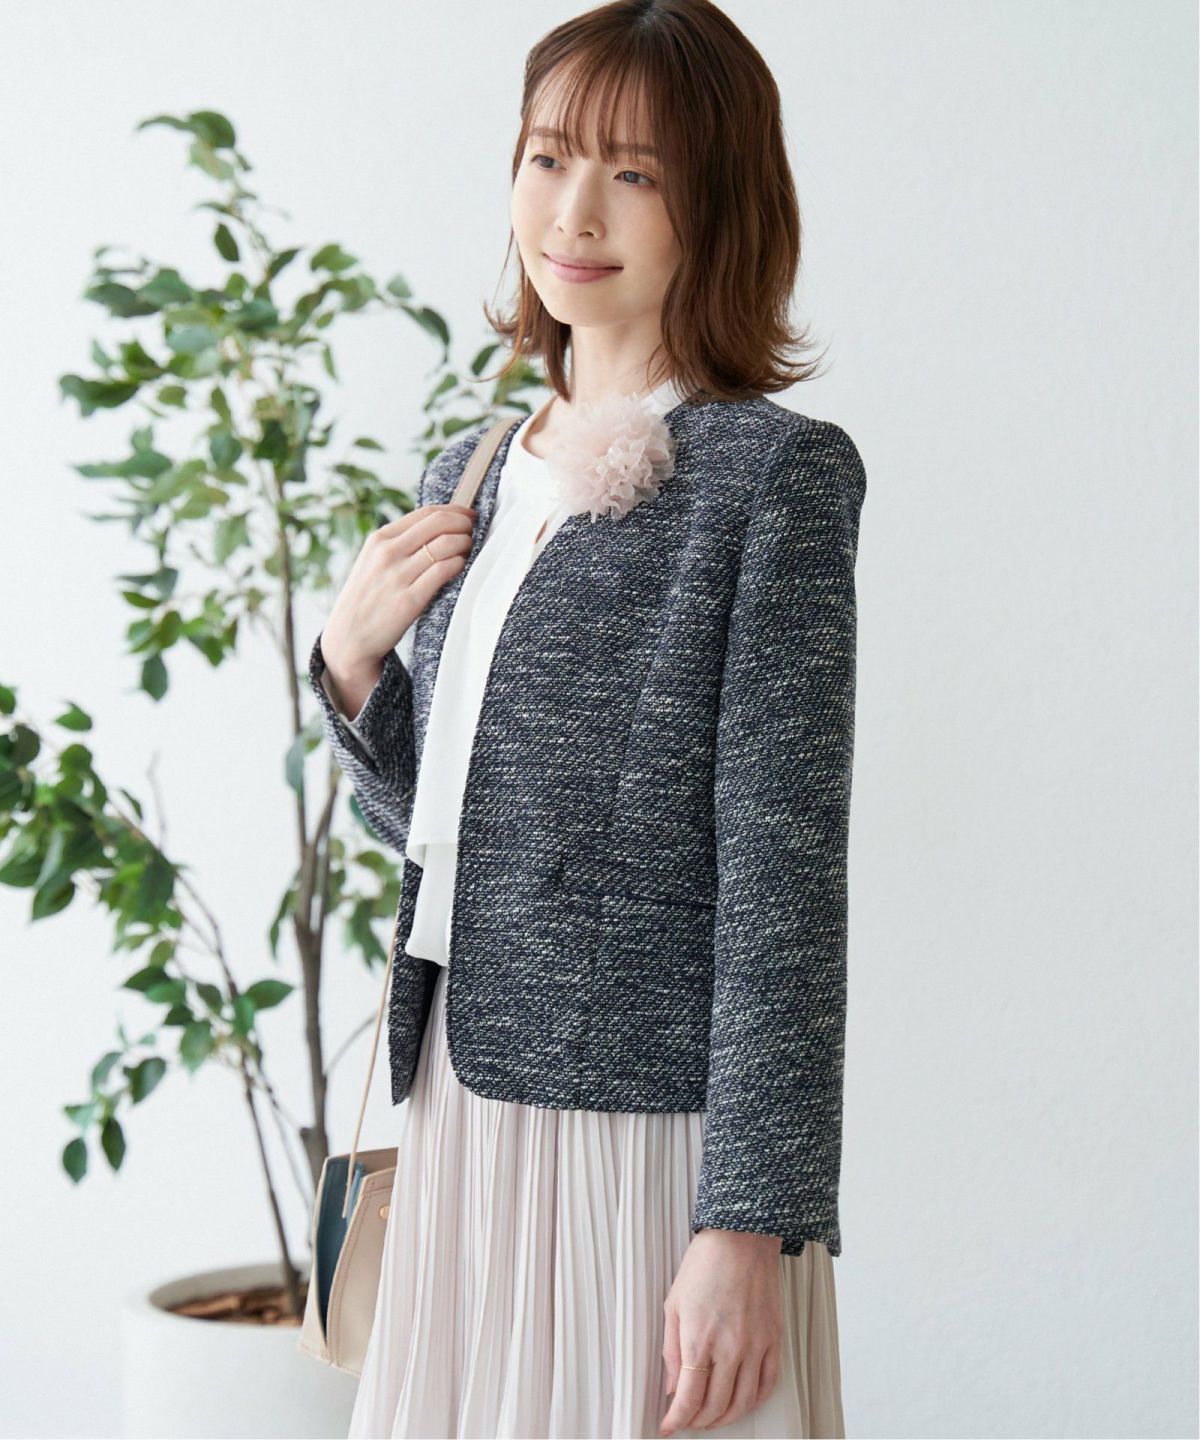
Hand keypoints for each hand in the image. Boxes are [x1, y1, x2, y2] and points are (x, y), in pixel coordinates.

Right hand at [320, 501, 476, 711]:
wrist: (348, 637)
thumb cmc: (367, 598)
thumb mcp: (373, 561)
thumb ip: (400, 543)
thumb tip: (439, 526)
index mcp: (379, 539)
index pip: (426, 513)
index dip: (454, 511)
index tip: (468, 516)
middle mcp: (387, 553)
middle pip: (439, 523)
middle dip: (464, 524)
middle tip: (473, 533)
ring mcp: (398, 576)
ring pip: (446, 544)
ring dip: (465, 544)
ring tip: (468, 551)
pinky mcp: (409, 600)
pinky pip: (444, 571)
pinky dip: (459, 564)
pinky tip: (460, 568)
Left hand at [659, 1228, 782, 1434]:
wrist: (741, 1238)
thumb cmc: (704, 1265)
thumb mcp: (674, 1305)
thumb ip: (671, 1351)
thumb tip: (672, 1387)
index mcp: (700, 1340)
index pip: (689, 1398)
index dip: (676, 1420)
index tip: (668, 1426)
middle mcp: (730, 1348)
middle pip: (716, 1405)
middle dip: (698, 1421)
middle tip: (688, 1420)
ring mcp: (756, 1345)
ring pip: (744, 1402)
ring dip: (726, 1417)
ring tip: (713, 1417)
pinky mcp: (774, 1339)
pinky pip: (768, 1383)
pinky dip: (755, 1401)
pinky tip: (743, 1402)